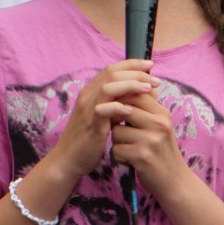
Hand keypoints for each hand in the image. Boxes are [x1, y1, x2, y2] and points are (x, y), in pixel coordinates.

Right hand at [51, 60, 159, 179]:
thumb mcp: (106, 118)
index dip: (132, 64)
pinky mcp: (90, 126)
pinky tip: (132, 110)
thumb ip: (119, 105)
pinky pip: (103, 110)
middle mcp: (88, 96)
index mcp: (91, 92)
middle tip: (155, 80)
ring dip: (131, 85)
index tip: (150, 65)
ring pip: (108, 87)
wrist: (68, 160)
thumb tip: (142, 95)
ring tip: (149, 89)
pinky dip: (118, 107)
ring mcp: (87, 110)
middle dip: (136, 73)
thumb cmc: (89, 140)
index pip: (111, 69)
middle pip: (112, 73)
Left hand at [110, 89, 183, 193]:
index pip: (135, 93)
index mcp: (162, 113)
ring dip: (117, 142)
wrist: (174, 181)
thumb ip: (148, 106)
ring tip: (129, 149)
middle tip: (122, 132)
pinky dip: (118, 157)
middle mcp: (159, 124)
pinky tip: (129, 161)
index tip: (117, 112)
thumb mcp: (161, 125)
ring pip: (116, 132)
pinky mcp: (143, 156)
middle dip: (116, 121)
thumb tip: (136, 81)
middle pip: (122, 110)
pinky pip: (116, 150)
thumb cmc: (162, 151)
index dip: (120, 100)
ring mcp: (151, 140)